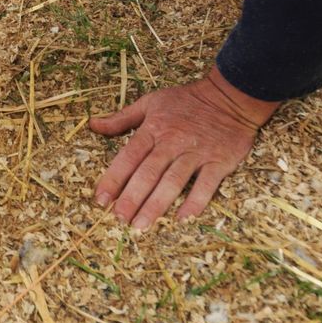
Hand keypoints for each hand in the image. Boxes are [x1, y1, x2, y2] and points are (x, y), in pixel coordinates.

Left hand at [90, 67, 278, 229]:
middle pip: (149, 173)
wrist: (228, 97)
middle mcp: (172, 143)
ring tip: (142, 225)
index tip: (101, 199)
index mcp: (154, 129)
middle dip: (132, 197)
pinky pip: (206, 184)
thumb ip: (122, 118)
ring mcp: (196, 153)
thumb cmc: (185, 101)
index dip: (114, 178)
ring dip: (157, 204)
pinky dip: (195, 202)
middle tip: (119, 219)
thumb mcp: (151, 102)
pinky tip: (182, 219)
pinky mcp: (219, 162)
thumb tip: (93, 124)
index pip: (129, 156)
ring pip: (173, 181)